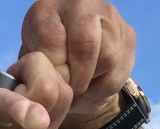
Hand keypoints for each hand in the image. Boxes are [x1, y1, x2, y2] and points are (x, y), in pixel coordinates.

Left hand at [19, 0, 136, 128]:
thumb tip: (39, 88)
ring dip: (89, 82)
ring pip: (107, 57)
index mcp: (48, 7)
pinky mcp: (128, 36)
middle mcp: (82, 3)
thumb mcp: (30, 65)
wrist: (75, 68)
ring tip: (77, 84)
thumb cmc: (47, 66)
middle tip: (66, 89)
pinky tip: (92, 84)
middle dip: (73, 78)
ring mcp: (110, 17)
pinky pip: (118, 71)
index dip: (52, 71)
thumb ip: (32, 71)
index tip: (49, 83)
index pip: (52, 41)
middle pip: (85, 45)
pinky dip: (102, 88)